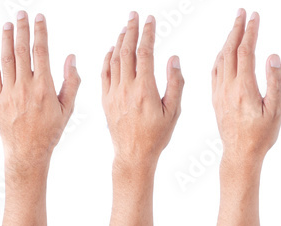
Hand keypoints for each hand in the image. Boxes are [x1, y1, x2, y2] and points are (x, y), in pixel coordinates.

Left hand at [0, 11, 80, 167]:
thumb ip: (71, 82)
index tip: (39, 18)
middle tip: (21, 13)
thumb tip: (71, 58)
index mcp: (44, 88)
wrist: (26, 152)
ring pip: (6, 60)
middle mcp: (25, 87)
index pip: (41, 52)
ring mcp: (8, 93)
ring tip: (8, 24)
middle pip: (22, 51)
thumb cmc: (50, 132)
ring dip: (7, 39)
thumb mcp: (68, 108)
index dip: (40, 32)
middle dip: (22, 29)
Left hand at [102, 12, 182, 164]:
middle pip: (127, 51)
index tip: (151, 20)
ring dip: (119, 41)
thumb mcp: (173, 112)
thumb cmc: (156, 136)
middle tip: (135, 15)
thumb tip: (173, 59)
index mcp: (144, 89)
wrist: (133, 155)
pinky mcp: (105, 100)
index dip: (148, 34)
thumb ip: (175, 84)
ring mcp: (113, 93)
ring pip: (114, 60)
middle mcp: (126, 88)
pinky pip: (104, 73)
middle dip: (131, 30)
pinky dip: (108, 58)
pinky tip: (112, 49)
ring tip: (126, 28)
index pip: (145, 53)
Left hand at [212, 9, 280, 164]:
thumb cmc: (261, 136)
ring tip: (236, 26)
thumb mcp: (276, 111)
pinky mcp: (215, 98)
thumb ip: (274, 82)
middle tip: (243, 13)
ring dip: (228, 39)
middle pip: (230, 50)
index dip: (250, 31)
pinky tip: (225, 51)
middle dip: (237, 29)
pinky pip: (215, 71)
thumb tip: (272, 56)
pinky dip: (220, 55)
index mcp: (243, 88)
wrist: (239, 155)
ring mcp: (219, 92)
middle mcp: (228, 87)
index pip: (245, 51)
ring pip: (220, 59)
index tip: (255, 16)